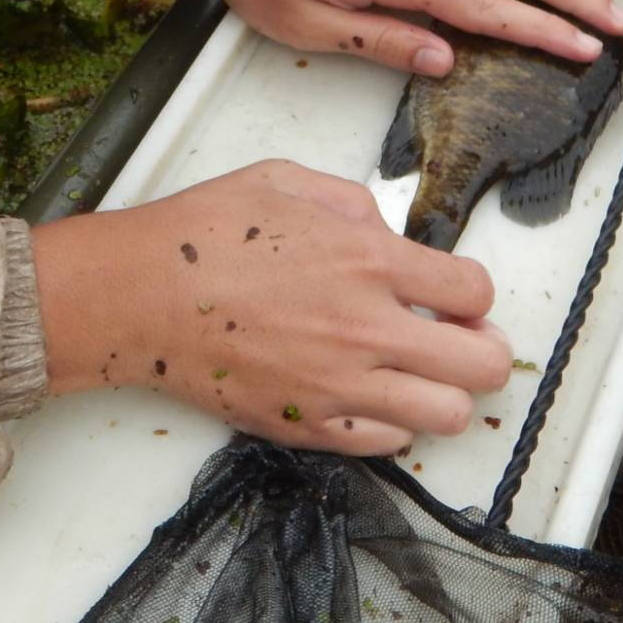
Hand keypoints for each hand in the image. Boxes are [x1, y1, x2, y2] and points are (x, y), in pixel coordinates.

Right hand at [30, 160, 510, 452]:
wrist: (137, 295)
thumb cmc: (200, 234)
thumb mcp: (283, 179)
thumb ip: (352, 201)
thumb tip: (386, 230)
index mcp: (368, 259)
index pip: (473, 289)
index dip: (473, 291)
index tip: (456, 292)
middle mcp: (367, 328)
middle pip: (482, 365)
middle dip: (485, 349)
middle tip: (462, 338)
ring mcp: (340, 384)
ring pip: (447, 415)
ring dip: (445, 392)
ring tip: (421, 373)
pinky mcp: (308, 425)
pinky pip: (387, 443)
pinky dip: (392, 422)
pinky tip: (370, 394)